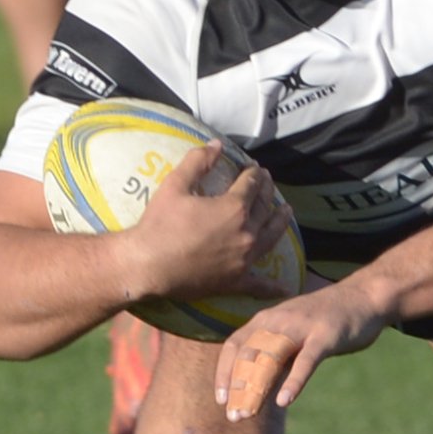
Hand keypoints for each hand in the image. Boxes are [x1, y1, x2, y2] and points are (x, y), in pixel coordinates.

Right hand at [110, 142, 294, 304]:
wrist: (145, 265)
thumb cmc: (159, 224)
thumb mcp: (175, 186)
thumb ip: (198, 161)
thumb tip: (218, 144)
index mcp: (234, 208)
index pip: (251, 185)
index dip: (254, 173)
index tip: (254, 167)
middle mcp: (246, 232)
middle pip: (264, 207)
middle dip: (267, 192)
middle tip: (268, 183)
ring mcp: (244, 259)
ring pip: (270, 237)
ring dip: (280, 222)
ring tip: (287, 212)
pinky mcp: (235, 281)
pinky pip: (258, 285)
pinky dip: (272, 287)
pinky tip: (284, 289)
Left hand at [215, 280, 392, 420]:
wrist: (365, 296)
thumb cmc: (327, 319)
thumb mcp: (294, 332)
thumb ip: (276, 354)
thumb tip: (257, 385)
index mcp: (268, 319)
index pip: (235, 346)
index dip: (224, 373)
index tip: (221, 400)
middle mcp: (279, 320)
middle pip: (248, 355)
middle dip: (237, 387)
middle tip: (234, 416)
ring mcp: (303, 327)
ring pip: (271, 359)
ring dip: (256, 388)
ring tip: (249, 414)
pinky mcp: (326, 336)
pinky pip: (306, 361)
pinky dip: (293, 381)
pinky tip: (284, 401)